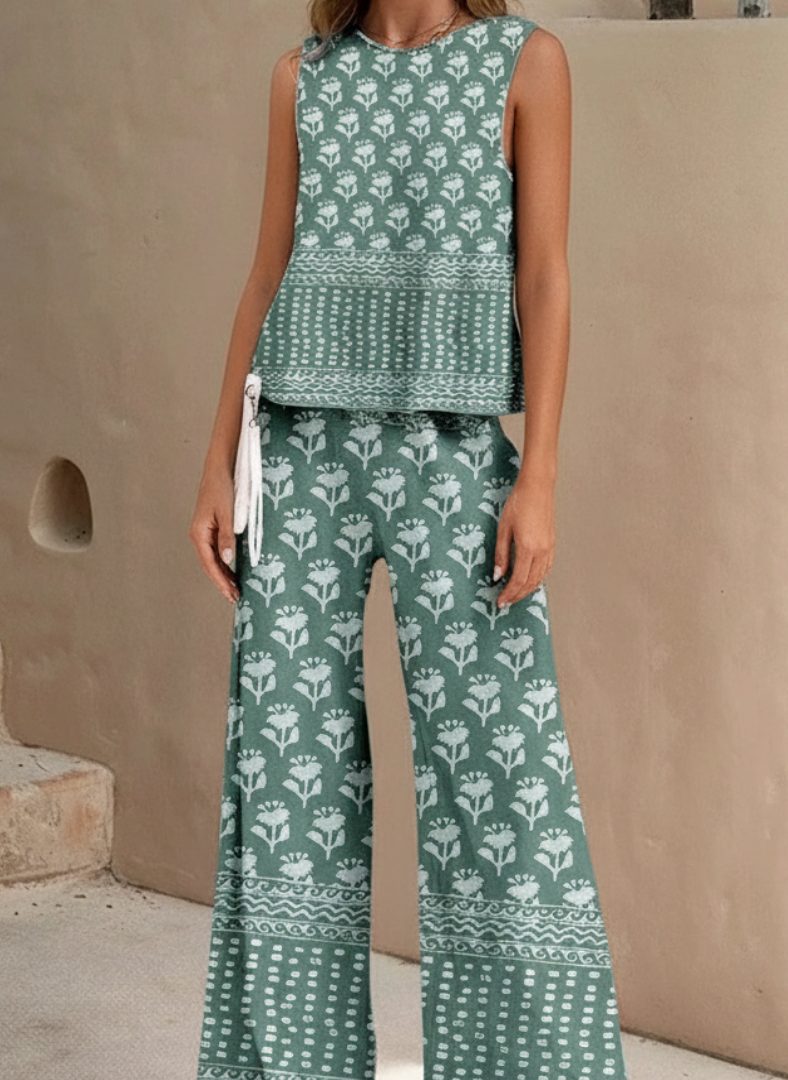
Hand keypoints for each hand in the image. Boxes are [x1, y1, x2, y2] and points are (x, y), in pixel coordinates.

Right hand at [188, 468, 239, 603]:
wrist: (219, 469)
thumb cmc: (222, 488)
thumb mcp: (228, 514)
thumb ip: (227, 537)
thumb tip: (227, 560)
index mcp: (199, 534)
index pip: (210, 565)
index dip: (221, 582)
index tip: (231, 595)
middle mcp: (198, 535)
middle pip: (210, 566)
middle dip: (222, 582)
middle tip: (235, 598)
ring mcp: (203, 532)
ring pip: (212, 560)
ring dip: (223, 574)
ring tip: (234, 589)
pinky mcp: (210, 528)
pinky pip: (215, 551)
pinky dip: (224, 563)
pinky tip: (232, 570)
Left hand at [493, 473, 555, 607]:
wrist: (537, 488)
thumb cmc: (518, 504)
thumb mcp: (503, 528)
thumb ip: (501, 554)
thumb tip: (497, 576)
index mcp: (528, 547)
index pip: (518, 580)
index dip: (509, 593)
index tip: (500, 602)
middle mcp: (541, 551)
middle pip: (530, 582)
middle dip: (517, 595)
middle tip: (505, 602)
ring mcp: (549, 548)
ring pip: (540, 578)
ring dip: (527, 590)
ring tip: (515, 595)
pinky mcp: (551, 544)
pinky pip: (546, 569)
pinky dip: (537, 579)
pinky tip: (529, 581)